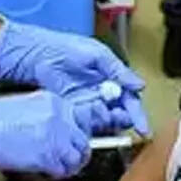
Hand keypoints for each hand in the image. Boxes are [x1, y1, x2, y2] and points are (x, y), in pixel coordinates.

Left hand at [0, 22, 151, 136]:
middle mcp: (103, 91)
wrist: (37, 55)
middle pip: (121, 111)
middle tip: (132, 131)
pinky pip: (88, 122)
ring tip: (115, 127)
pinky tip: (96, 131)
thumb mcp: (97, 55)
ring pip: (106, 119)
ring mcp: (88, 102)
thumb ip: (118, 71)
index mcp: (112, 77)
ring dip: (112, 125)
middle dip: (128, 121)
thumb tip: (140, 86)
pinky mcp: (74, 111)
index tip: (143, 126)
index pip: (130, 97)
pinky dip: (94, 128)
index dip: (137, 112)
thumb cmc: (67, 48)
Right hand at [0, 92, 90, 178]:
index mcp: (53, 101)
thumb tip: (52, 132)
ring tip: (62, 170)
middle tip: (72, 160)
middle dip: (78, 151)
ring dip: (70, 166)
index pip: (78, 119)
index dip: (74, 135)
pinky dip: (56, 174)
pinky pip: (62, 169)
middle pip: (82, 138)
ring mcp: (56, 136)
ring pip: (77, 156)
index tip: (71, 142)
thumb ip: (44, 116)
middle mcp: (59, 116)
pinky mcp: (47, 155)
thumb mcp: (24, 106)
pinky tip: (48, 174)